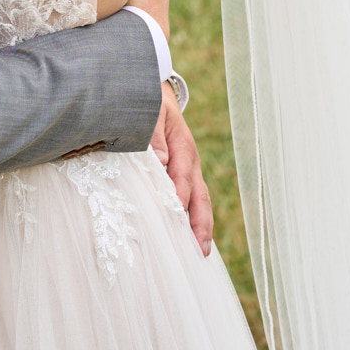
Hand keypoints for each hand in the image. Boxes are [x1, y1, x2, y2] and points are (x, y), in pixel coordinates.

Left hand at [150, 93, 213, 254]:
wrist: (154, 96)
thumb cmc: (149, 105)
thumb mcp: (149, 112)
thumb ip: (152, 134)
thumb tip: (162, 161)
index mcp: (183, 146)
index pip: (183, 176)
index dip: (180, 196)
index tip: (176, 213)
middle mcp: (190, 163)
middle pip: (199, 196)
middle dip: (201, 223)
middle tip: (200, 249)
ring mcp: (188, 171)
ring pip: (198, 202)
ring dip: (200, 227)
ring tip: (200, 253)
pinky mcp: (182, 177)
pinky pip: (190, 200)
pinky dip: (190, 220)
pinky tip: (186, 239)